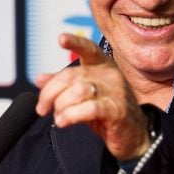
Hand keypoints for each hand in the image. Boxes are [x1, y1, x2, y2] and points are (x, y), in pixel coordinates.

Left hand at [35, 33, 151, 159]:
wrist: (133, 134)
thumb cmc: (107, 111)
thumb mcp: (83, 95)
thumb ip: (63, 85)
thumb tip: (39, 79)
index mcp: (102, 66)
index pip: (88, 49)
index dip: (75, 42)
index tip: (61, 39)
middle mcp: (110, 75)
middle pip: (71, 76)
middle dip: (50, 93)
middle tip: (42, 108)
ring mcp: (115, 92)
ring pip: (78, 91)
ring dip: (61, 105)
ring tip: (58, 117)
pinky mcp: (117, 111)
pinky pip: (89, 108)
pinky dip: (71, 115)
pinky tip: (64, 121)